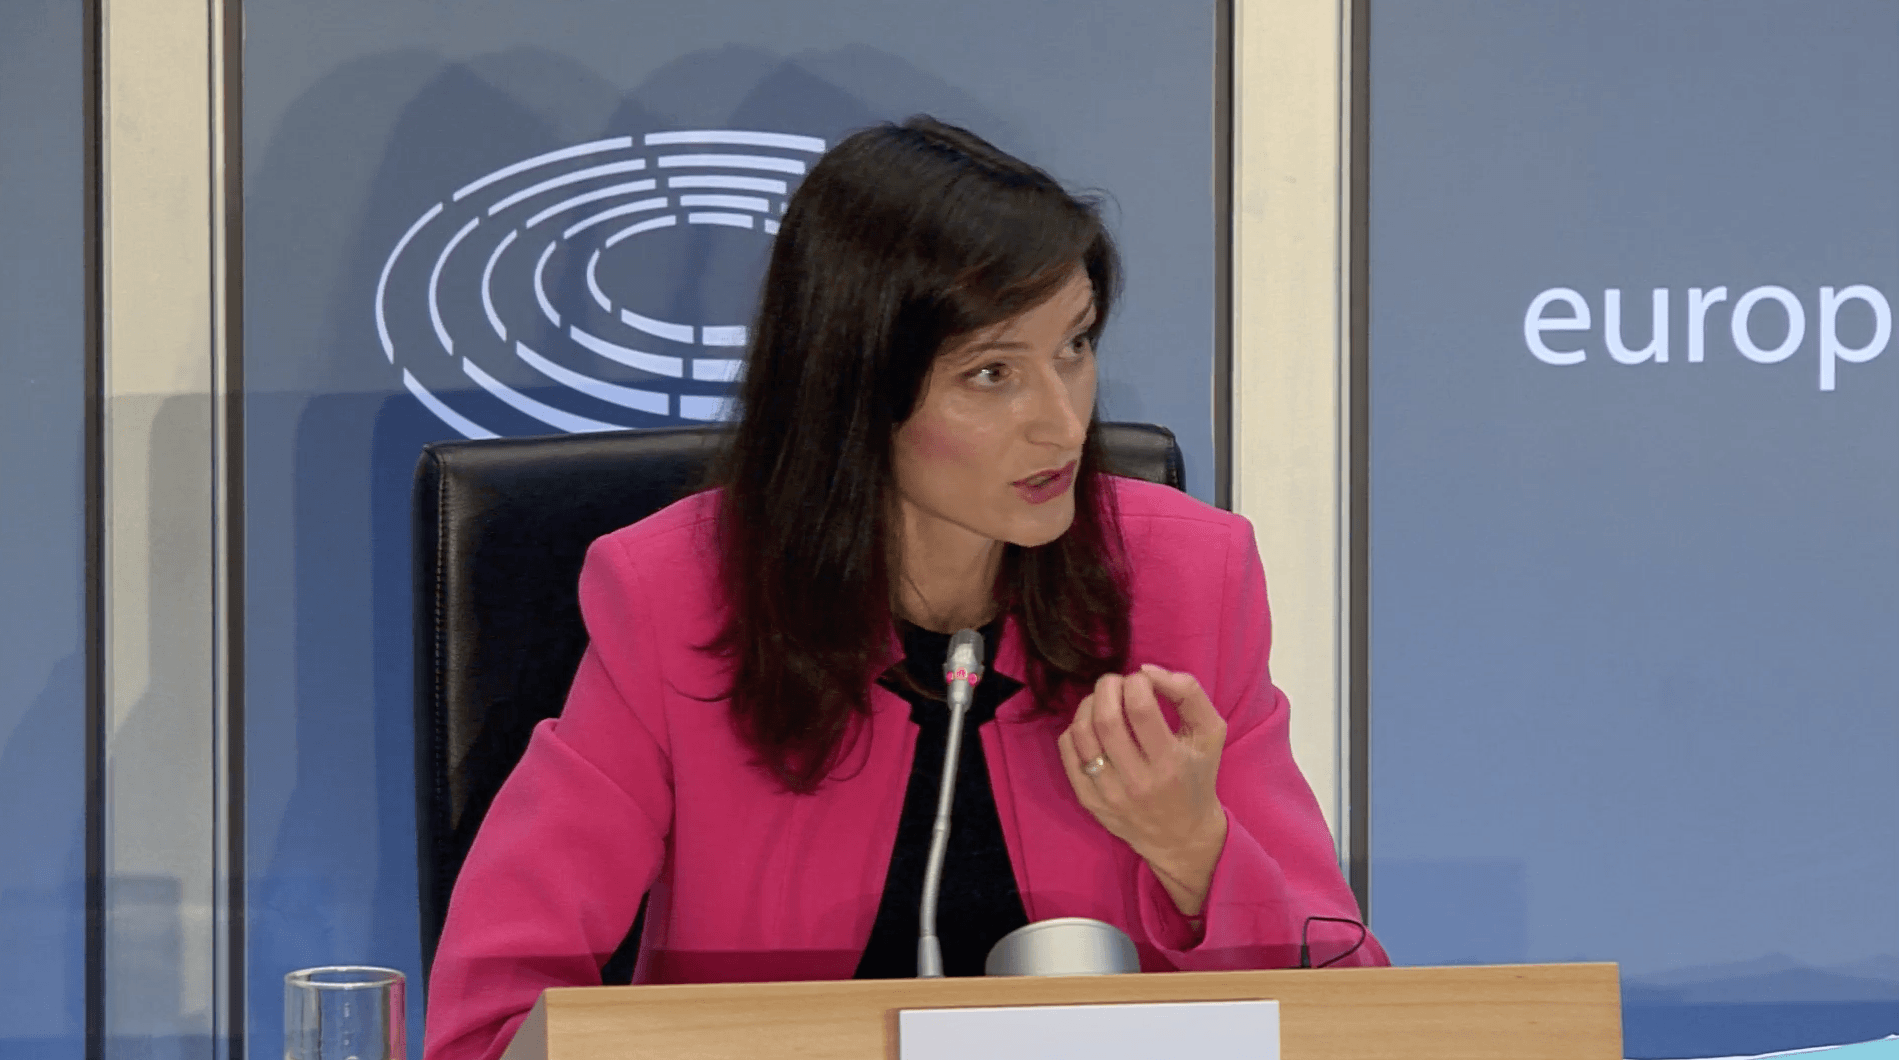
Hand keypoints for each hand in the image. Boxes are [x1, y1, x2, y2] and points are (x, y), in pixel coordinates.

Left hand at [1057, 664, 1228, 916]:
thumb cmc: (1197, 775)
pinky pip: (1068, 753)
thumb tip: (1146, 670)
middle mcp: (1137, 782)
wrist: (1182, 835)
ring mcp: (1109, 795)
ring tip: (1102, 701)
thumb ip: (1188, 693)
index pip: (1141, 709)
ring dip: (1088, 704)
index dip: (1136, 682)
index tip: (1142, 681)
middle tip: (1116, 683)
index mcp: (1171, 763)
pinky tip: (1092, 727)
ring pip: (1082, 734)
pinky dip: (1075, 729)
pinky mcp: (1089, 801)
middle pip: (1107, 719)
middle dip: (1107, 687)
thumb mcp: (1210, 733)